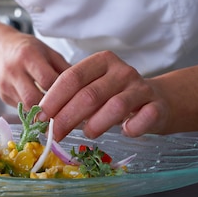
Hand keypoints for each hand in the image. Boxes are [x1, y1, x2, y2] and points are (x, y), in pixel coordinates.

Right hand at [0, 12, 70, 108]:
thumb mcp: (48, 52)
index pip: (47, 80)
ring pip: (25, 107)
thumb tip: (82, 88)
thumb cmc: (27, 48)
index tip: (74, 100)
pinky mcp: (2, 95)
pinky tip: (42, 110)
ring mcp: (5, 85)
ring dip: (41, 114)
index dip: (62, 92)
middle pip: (33, 98)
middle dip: (50, 109)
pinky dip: (32, 111)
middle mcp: (14, 70)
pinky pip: (20, 108)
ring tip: (56, 116)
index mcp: (28, 55)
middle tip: (65, 115)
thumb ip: (63, 69)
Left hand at [38, 50, 167, 140]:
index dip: (54, 98)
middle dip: (68, 117)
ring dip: (96, 124)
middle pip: (90, 94)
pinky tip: (125, 132)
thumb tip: (43, 119)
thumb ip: (72, 99)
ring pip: (116, 106)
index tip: (40, 117)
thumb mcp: (93, 90)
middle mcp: (122, 71)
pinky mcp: (157, 105)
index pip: (72, 77)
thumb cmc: (116, 96)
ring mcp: (141, 87)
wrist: (157, 100)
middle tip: (55, 134)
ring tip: (87, 134)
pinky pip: (145, 117)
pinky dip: (133, 127)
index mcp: (101, 61)